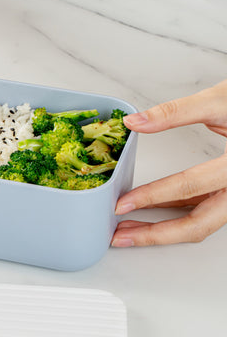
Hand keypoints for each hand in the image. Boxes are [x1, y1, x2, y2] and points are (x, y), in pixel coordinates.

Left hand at [112, 79, 226, 246]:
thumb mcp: (219, 101)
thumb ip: (175, 112)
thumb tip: (135, 122)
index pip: (189, 187)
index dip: (152, 197)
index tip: (122, 204)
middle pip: (198, 225)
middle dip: (155, 234)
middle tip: (119, 235)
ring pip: (201, 223)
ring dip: (163, 230)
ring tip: (129, 230)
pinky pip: (204, 210)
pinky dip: (176, 214)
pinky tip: (152, 212)